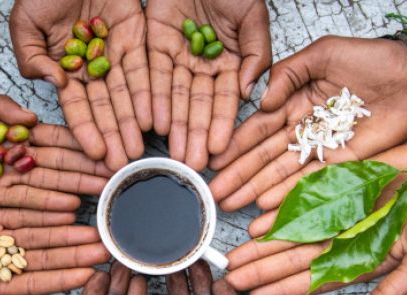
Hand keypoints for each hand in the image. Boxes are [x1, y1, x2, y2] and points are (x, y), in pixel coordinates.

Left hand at [0, 86, 111, 209]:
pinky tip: (69, 210)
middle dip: (85, 171)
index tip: (104, 148)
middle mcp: (12, 157)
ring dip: (74, 191)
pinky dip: (45, 208)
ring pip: (45, 186)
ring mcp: (2, 180)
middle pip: (56, 165)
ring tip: (101, 195)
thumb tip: (32, 118)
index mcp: (10, 130)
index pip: (52, 138)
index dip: (79, 144)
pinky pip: (21, 204)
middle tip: (114, 178)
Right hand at [0, 201, 109, 294]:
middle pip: (45, 256)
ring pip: (37, 231)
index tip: (91, 274)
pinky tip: (64, 204)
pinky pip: (16, 207)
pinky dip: (40, 206)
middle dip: (75, 252)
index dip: (63, 279)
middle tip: (105, 245)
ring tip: (93, 225)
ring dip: (66, 229)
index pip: (35, 284)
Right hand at [10, 0, 150, 171]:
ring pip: (128, 94)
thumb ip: (32, 57)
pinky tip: (156, 118)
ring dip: (134, 123)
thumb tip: (56, 85)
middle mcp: (93, 67)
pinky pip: (147, 69)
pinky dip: (152, 93)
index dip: (87, 130)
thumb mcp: (26, 22)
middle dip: (114, 136)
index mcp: (65, 67)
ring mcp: (117, 54)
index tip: (96, 154)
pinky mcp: (139, 38)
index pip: (77, 106)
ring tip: (140, 150)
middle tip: (123, 165)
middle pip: (106, 107)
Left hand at [147, 0, 270, 170]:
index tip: (218, 150)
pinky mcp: (153, 45)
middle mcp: (202, 66)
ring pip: (173, 96)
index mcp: (229, 63)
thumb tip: (250, 94)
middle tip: (191, 164)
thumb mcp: (253, 17)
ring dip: (173, 125)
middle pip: (197, 106)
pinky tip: (154, 122)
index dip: (220, 125)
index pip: (224, 100)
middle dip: (194, 135)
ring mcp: (177, 57)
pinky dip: (152, 98)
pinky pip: (151, 75)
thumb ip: (255, 55)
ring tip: (172, 153)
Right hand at [209, 36, 406, 211]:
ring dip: (256, 190)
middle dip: (238, 175)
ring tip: (230, 205)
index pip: (258, 128)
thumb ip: (289, 73)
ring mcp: (322, 150)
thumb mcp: (323, 53)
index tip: (214, 161)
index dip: (235, 145)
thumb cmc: (372, 58)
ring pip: (282, 173)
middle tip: (214, 194)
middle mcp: (304, 129)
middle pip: (264, 157)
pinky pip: (311, 182)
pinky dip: (288, 195)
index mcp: (294, 102)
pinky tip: (266, 206)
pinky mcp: (343, 165)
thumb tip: (262, 101)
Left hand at [225, 135, 406, 294]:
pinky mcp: (341, 181)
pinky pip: (304, 194)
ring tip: (235, 252)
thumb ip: (391, 292)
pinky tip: (258, 215)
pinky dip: (281, 204)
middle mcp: (345, 236)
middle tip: (229, 278)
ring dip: (264, 241)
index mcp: (362, 258)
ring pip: (293, 228)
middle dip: (262, 268)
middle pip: (295, 256)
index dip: (283, 290)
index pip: (314, 280)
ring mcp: (341, 209)